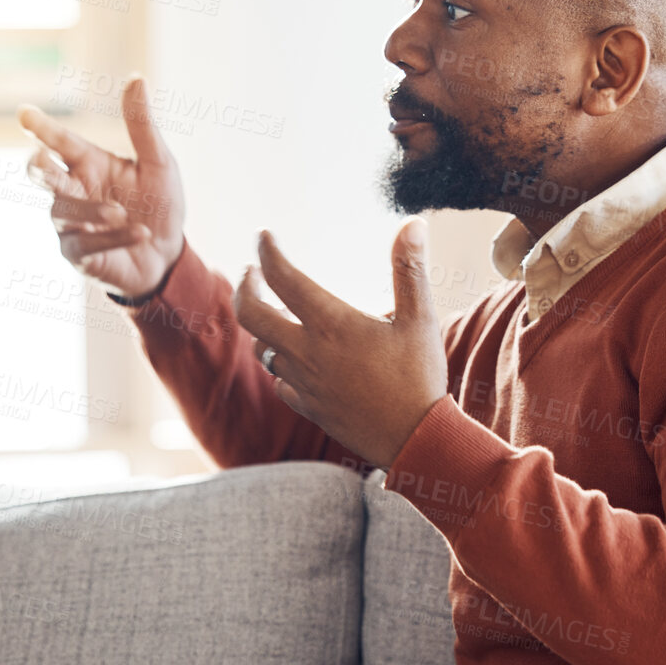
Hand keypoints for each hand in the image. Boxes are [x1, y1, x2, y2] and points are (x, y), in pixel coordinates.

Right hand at [20, 76, 185, 299]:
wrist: (167, 255)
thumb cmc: (158, 206)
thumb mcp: (158, 163)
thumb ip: (141, 126)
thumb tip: (135, 78)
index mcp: (87, 163)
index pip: (60, 141)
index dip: (42, 128)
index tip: (24, 113)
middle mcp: (72, 191)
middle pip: (41, 175)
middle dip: (38, 167)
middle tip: (40, 159)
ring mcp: (70, 224)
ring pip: (64, 212)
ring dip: (93, 212)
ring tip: (122, 214)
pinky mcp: (77, 254)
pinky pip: (85, 244)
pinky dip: (114, 237)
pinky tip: (140, 233)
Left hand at [232, 220, 447, 467]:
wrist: (415, 440)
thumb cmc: (420, 377)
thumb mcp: (421, 319)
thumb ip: (410, 269)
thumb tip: (413, 224)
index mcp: (331, 324)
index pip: (282, 277)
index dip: (267, 251)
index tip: (264, 236)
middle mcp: (307, 352)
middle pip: (250, 314)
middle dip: (244, 287)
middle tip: (251, 272)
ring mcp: (303, 383)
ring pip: (262, 349)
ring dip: (262, 326)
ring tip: (275, 311)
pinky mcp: (307, 407)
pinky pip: (279, 382)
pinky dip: (279, 364)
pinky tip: (294, 359)